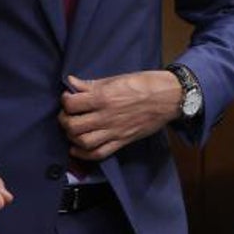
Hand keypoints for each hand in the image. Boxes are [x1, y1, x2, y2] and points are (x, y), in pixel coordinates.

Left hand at [59, 71, 181, 161]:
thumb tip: (71, 82)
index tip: (68, 98)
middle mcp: (106, 116)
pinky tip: (77, 148)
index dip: (65, 101)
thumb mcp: (116, 79)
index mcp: (104, 97)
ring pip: (83, 142)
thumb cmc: (144, 84)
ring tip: (73, 130)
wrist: (169, 97)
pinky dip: (84, 154)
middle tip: (67, 115)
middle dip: (65, 120)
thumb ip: (92, 84)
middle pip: (73, 125)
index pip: (72, 104)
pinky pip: (99, 153)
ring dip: (72, 137)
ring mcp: (114, 131)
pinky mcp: (122, 141)